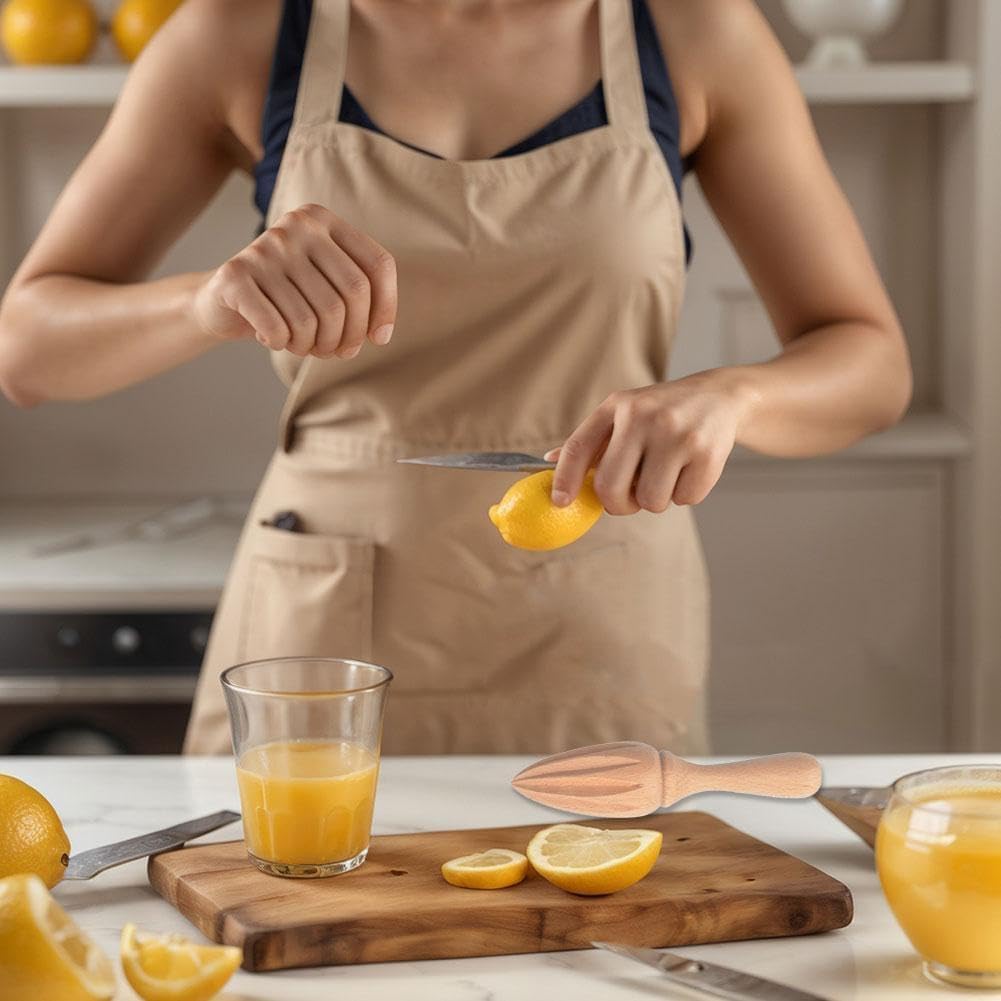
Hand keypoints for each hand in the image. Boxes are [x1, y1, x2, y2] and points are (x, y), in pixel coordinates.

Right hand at [191, 203, 396, 358]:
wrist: (221, 301)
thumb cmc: (285, 298)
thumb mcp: (325, 286)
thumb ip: (356, 297)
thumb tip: (379, 334)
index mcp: (323, 220)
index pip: (377, 265)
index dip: (386, 308)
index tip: (378, 338)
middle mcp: (296, 225)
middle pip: (351, 294)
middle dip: (350, 336)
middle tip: (337, 352)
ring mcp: (264, 248)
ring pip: (315, 319)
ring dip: (313, 345)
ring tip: (302, 345)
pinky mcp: (235, 275)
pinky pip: (279, 328)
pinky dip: (282, 344)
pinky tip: (274, 339)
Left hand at [546, 371, 756, 514]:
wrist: (720, 396)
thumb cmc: (661, 413)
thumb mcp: (623, 415)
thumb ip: (589, 443)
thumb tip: (546, 465)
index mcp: (616, 406)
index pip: (578, 448)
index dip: (564, 480)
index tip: (560, 503)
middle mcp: (642, 416)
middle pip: (611, 487)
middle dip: (619, 504)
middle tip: (630, 498)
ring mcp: (676, 433)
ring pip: (650, 501)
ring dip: (656, 499)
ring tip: (666, 474)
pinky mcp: (706, 452)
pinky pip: (684, 499)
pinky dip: (685, 494)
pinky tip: (689, 469)